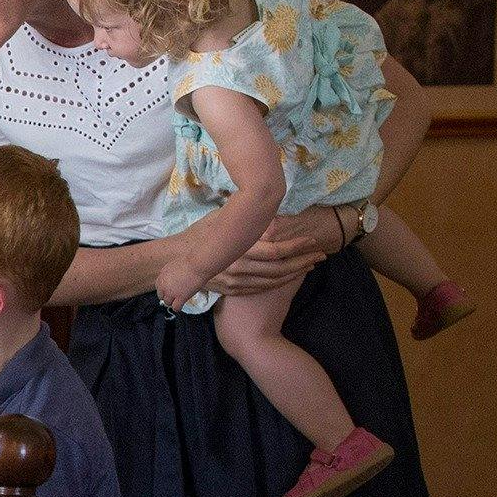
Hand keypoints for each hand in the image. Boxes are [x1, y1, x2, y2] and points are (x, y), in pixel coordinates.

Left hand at [155, 259, 210, 313]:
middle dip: (168, 296)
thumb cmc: (191, 262)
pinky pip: (175, 307)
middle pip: (162, 296)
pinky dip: (178, 308)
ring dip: (173, 302)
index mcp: (162, 275)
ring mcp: (171, 292)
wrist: (198, 265)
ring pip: (167, 303)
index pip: (159, 287)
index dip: (165, 289)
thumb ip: (170, 274)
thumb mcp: (175, 265)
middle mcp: (164, 285)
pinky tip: (181, 305)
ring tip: (179, 300)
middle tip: (175, 295)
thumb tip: (173, 279)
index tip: (169, 290)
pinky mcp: (180, 298)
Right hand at [205, 215, 327, 296]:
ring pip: (274, 280)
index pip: (276, 251)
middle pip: (280, 268)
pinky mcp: (234, 290)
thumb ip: (242, 219)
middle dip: (303, 261)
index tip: (312, 241)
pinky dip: (280, 282)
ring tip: (312, 264)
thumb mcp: (219, 220)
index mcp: (238, 250)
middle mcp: (240, 268)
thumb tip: (263, 206)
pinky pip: (262, 288)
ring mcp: (237, 282)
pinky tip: (292, 276)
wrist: (175, 263)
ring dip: (296, 272)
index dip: (296, 247)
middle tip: (321, 254)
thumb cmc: (197, 235)